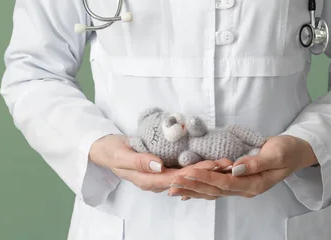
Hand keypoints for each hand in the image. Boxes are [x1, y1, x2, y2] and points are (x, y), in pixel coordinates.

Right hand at [89, 135, 231, 194]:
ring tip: (224, 163)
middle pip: (185, 178)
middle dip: (206, 172)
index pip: (176, 179)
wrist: (104, 150)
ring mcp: (160, 176)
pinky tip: (210, 162)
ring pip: (186, 175)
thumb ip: (139, 161)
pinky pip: (182, 169)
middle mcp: (157, 181)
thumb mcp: (121, 155)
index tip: (211, 167)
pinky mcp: (163, 168)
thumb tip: (159, 166)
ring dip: (205, 169)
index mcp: (147, 180)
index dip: (195, 173)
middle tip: (226, 164)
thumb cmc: (111, 151)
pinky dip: (196, 165)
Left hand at [168, 135, 316, 198]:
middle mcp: (245, 189)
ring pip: (213, 192)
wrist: (296, 152)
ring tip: (172, 189)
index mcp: (254, 184)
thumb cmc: (288, 150)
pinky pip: (216, 188)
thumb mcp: (276, 153)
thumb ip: (255, 162)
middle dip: (192, 187)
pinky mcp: (238, 181)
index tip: (188, 173)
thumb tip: (234, 168)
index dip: (205, 178)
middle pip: (215, 191)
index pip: (225, 183)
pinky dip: (201, 190)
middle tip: (172, 184)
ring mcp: (241, 187)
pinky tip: (187, 192)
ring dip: (192, 190)